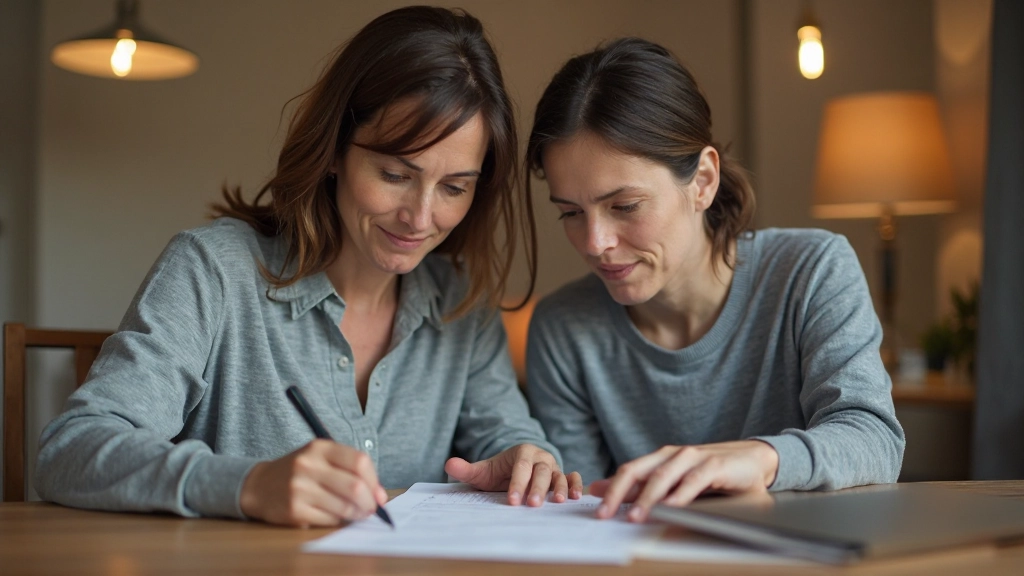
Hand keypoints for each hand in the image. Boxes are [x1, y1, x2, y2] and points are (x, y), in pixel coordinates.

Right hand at [239, 439, 387, 526]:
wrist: (259, 486)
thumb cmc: (299, 472)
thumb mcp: (320, 459)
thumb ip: (349, 470)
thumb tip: (380, 495)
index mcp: (319, 447)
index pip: (359, 461)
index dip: (375, 481)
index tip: (379, 494)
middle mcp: (308, 465)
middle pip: (355, 487)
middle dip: (369, 502)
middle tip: (372, 509)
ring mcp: (300, 488)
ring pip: (344, 507)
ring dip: (357, 515)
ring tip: (357, 514)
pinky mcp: (294, 510)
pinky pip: (329, 520)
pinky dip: (339, 521)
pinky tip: (336, 517)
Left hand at [444, 443, 583, 505]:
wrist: (515, 470)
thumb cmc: (499, 472)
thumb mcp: (482, 471)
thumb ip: (466, 469)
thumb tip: (448, 464)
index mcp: (522, 452)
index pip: (520, 467)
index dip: (516, 483)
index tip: (511, 501)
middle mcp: (541, 457)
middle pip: (540, 471)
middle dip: (537, 488)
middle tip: (532, 504)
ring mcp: (553, 467)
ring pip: (558, 475)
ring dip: (560, 488)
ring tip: (558, 502)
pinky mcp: (563, 476)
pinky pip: (573, 477)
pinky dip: (576, 485)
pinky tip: (576, 497)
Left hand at [591, 440, 778, 521]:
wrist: (753, 461)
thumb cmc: (712, 475)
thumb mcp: (676, 483)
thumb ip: (641, 487)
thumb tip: (601, 489)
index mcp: (661, 459)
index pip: (629, 472)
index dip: (610, 490)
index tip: (596, 510)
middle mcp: (672, 455)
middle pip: (637, 471)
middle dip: (618, 493)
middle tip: (604, 514)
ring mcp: (692, 458)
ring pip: (662, 476)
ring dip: (647, 498)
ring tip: (635, 517)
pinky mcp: (714, 465)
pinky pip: (693, 481)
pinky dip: (680, 495)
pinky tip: (671, 509)